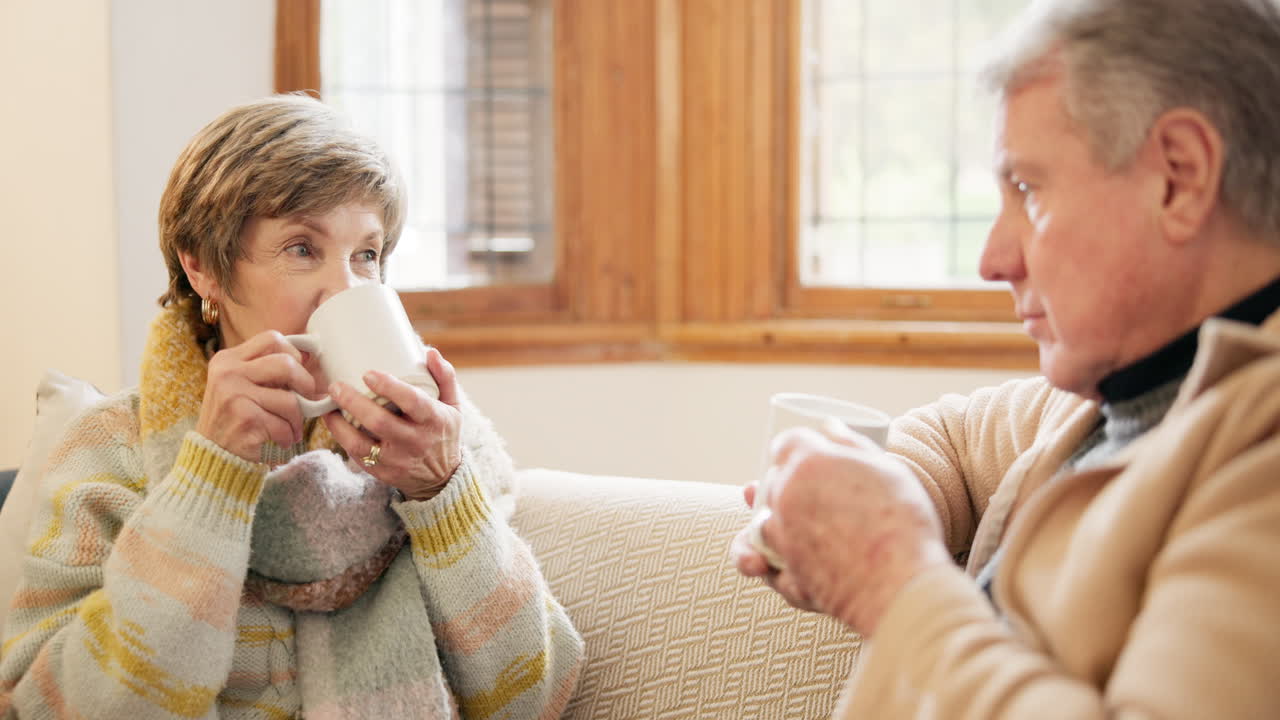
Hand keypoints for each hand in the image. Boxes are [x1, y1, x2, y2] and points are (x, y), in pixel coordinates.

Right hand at [197, 330, 314, 462]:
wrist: (212, 453)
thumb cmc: (235, 416)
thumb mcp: (242, 384)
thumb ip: (266, 369)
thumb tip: (309, 355)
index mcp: (228, 359)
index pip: (272, 338)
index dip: (293, 352)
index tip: (299, 370)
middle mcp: (228, 372)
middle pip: (286, 363)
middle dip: (305, 383)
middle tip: (307, 399)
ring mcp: (234, 395)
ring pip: (289, 400)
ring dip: (297, 419)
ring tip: (292, 428)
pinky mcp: (244, 419)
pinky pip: (283, 425)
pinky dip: (289, 436)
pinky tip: (282, 440)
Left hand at [324, 348, 462, 500]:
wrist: (442, 478)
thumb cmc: (444, 433)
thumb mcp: (453, 405)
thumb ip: (444, 377)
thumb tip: (430, 352)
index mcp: (434, 419)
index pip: (412, 401)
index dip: (389, 387)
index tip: (368, 374)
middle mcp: (416, 441)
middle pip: (380, 422)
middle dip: (354, 402)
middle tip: (336, 386)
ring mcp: (399, 460)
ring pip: (362, 444)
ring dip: (340, 425)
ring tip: (328, 407)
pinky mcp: (384, 473)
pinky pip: (357, 457)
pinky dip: (342, 439)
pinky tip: (334, 424)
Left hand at [732, 422, 950, 635]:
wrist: (902, 585)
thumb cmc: (902, 523)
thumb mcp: (888, 469)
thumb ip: (852, 444)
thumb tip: (829, 425)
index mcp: (810, 462)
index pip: (786, 443)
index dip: (797, 448)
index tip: (811, 456)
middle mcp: (786, 494)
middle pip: (774, 480)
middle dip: (788, 482)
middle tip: (820, 492)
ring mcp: (780, 534)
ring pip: (764, 521)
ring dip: (779, 522)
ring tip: (812, 528)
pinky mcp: (783, 571)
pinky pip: (772, 562)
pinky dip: (782, 561)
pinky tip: (806, 559)